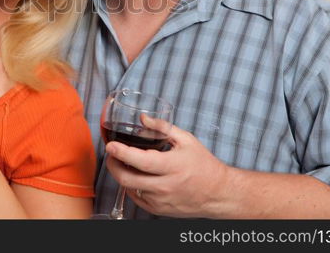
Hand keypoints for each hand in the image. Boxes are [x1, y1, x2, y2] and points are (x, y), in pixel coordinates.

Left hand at [105, 119, 232, 217]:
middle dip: (113, 165)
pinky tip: (137, 176)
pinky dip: (132, 187)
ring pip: (130, 188)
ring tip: (125, 163)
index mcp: (172, 166)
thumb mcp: (186, 140)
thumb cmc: (204, 165)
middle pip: (127, 179)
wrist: (218, 193)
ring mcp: (161, 200)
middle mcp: (165, 186)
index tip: (111, 145)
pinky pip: (136, 198)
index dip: (122, 152)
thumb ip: (162, 127)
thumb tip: (143, 119)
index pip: (140, 161)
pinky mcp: (159, 210)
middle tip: (111, 155)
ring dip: (122, 175)